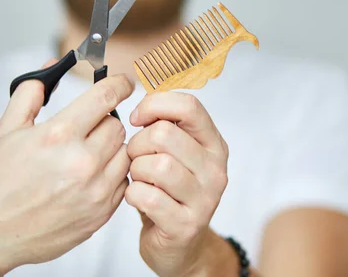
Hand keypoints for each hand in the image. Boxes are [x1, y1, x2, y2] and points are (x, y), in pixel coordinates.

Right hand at [0, 61, 133, 275]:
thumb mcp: (7, 129)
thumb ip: (30, 93)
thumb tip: (50, 66)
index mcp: (59, 135)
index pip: (106, 96)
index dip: (119, 84)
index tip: (124, 83)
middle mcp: (82, 162)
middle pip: (117, 125)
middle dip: (104, 122)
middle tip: (86, 130)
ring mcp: (95, 191)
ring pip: (125, 153)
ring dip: (111, 149)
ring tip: (86, 155)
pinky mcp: (101, 214)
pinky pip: (124, 182)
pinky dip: (112, 176)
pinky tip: (88, 178)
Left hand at [125, 92, 228, 276]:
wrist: (180, 245)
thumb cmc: (169, 191)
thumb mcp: (176, 154)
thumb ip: (167, 126)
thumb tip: (143, 101)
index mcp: (214, 144)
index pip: (189, 106)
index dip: (155, 105)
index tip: (138, 118)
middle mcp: (215, 169)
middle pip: (165, 133)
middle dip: (138, 143)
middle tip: (135, 158)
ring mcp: (205, 199)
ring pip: (156, 165)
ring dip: (135, 171)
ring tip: (138, 179)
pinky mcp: (186, 225)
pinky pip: (147, 196)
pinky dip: (133, 194)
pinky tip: (137, 198)